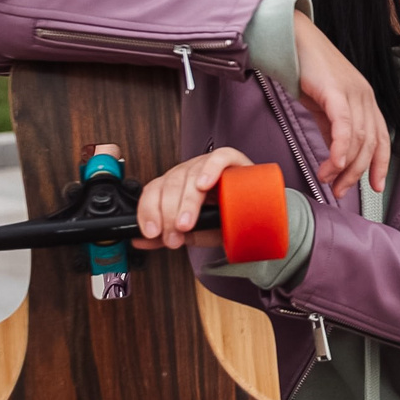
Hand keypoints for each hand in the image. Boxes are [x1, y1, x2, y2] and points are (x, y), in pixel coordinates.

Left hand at [136, 145, 258, 250]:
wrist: (260, 216)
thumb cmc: (226, 221)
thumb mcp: (195, 232)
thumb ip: (168, 235)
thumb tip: (139, 240)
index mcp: (175, 187)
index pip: (153, 191)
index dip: (148, 211)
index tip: (153, 233)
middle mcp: (189, 172)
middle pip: (170, 184)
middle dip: (169, 214)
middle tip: (173, 237)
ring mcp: (209, 165)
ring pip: (191, 175)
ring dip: (186, 202)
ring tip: (187, 224)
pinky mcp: (233, 161)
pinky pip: (219, 158)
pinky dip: (210, 169)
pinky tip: (204, 185)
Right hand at [293, 10, 388, 199]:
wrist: (293, 40)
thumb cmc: (308, 70)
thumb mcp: (324, 105)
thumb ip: (333, 128)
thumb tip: (337, 155)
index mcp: (366, 100)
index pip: (381, 138)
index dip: (380, 164)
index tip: (375, 187)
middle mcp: (365, 97)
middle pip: (371, 143)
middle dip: (358, 173)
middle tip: (341, 191)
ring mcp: (354, 93)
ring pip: (358, 139)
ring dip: (344, 166)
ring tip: (328, 180)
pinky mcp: (337, 91)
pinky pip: (343, 126)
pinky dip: (340, 149)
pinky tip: (332, 164)